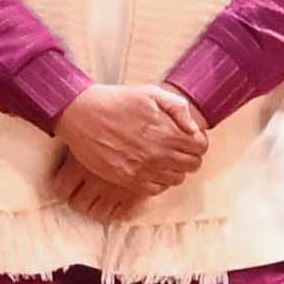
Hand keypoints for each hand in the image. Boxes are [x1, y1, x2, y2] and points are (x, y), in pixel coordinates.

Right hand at [49, 82, 213, 211]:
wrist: (83, 114)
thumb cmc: (117, 101)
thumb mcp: (151, 93)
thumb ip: (178, 108)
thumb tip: (193, 128)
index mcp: (167, 132)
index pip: (201, 148)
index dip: (199, 142)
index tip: (190, 138)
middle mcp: (158, 154)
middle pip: (192, 165)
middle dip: (190, 156)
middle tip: (178, 148)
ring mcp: (143, 169)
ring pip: (176, 179)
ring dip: (175, 169)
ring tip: (164, 158)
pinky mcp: (127, 179)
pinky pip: (156, 189)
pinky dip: (159, 181)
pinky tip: (152, 169)